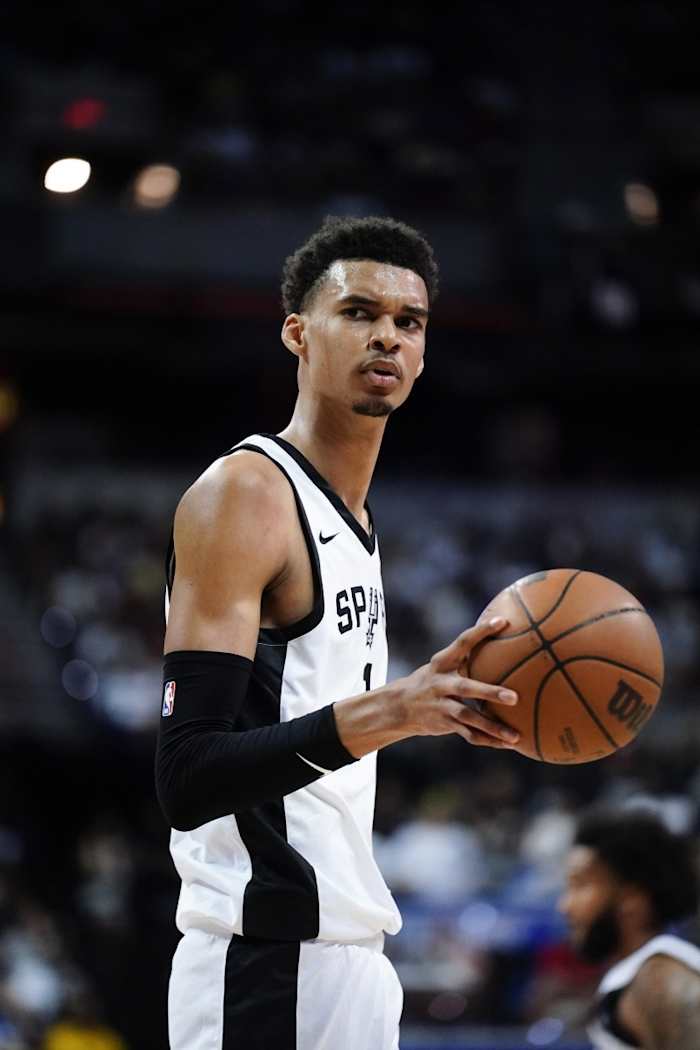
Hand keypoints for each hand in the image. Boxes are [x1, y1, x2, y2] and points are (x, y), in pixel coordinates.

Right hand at [396, 617, 519, 747]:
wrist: (398, 706)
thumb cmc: (433, 679)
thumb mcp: (442, 664)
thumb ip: (467, 656)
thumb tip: (503, 641)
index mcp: (442, 662)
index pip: (462, 642)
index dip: (481, 631)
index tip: (503, 622)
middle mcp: (440, 683)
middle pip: (466, 687)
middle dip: (489, 692)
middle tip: (514, 697)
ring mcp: (441, 705)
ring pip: (468, 717)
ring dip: (492, 727)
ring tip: (515, 736)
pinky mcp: (444, 724)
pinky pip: (469, 734)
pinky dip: (489, 740)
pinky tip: (508, 744)